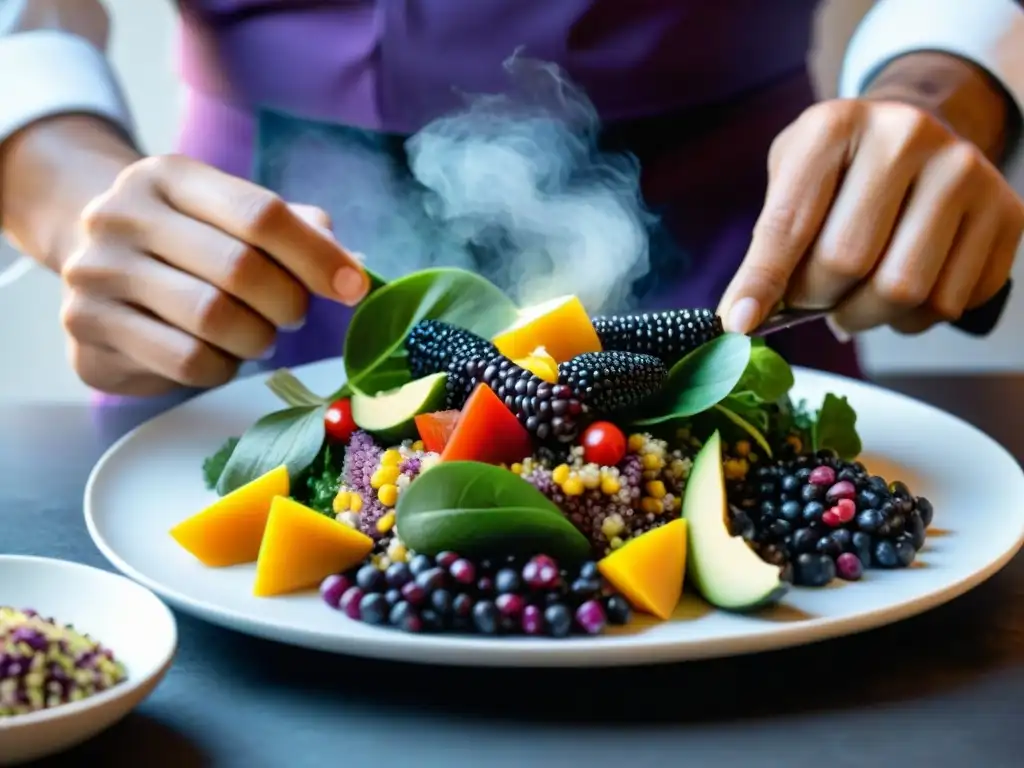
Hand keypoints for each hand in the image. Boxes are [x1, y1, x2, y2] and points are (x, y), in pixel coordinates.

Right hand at [60, 154, 367, 395]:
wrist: (94, 264)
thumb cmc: (188, 243)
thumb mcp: (235, 218)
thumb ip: (296, 232)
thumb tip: (354, 269)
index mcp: (168, 176)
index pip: (259, 214)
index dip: (317, 256)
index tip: (353, 288)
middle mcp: (121, 216)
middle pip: (239, 269)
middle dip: (288, 303)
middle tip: (294, 315)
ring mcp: (95, 272)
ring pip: (213, 321)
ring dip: (257, 338)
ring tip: (256, 333)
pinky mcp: (89, 329)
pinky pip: (187, 362)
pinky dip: (222, 367)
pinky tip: (219, 354)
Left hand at [718, 99, 1023, 335]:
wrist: (919, 135)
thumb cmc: (841, 167)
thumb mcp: (793, 178)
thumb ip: (768, 243)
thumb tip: (742, 318)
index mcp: (837, 125)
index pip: (789, 225)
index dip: (762, 283)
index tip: (739, 324)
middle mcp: (907, 136)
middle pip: (848, 263)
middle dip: (818, 299)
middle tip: (814, 298)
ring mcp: (965, 171)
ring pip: (903, 290)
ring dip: (866, 316)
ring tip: (854, 299)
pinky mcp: (1006, 212)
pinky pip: (950, 302)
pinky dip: (913, 318)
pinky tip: (901, 292)